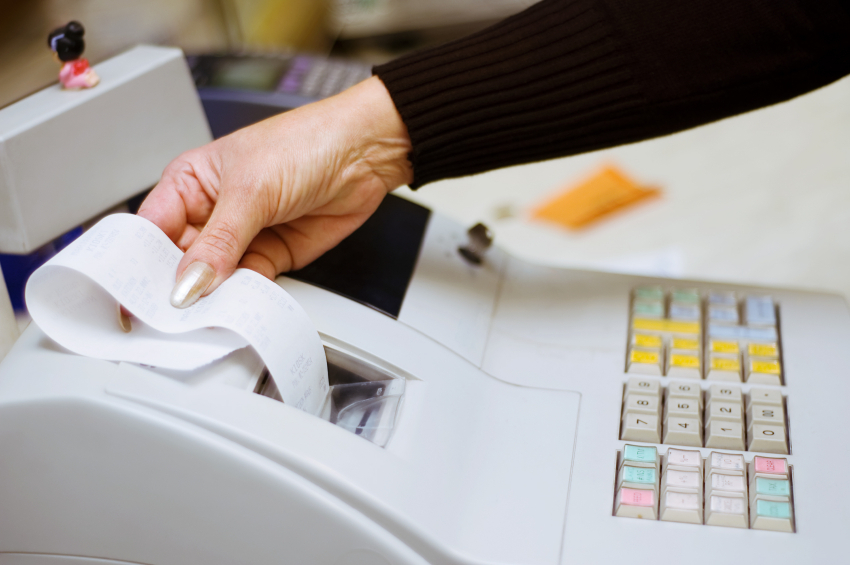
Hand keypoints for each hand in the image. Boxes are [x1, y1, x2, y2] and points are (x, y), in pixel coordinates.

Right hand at [137, 76, 411, 307]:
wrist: (365, 153)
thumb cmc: (306, 142)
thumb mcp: (252, 189)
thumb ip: (219, 241)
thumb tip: (189, 283)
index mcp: (190, 182)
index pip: (150, 230)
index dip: (138, 263)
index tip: (133, 296)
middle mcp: (211, 211)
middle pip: (179, 262)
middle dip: (175, 289)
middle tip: (170, 318)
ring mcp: (242, 237)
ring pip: (213, 280)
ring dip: (212, 299)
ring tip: (205, 318)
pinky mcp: (271, 256)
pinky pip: (249, 286)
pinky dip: (245, 300)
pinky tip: (240, 309)